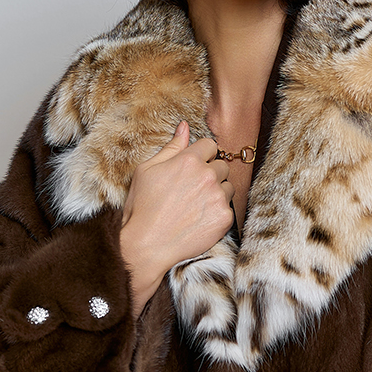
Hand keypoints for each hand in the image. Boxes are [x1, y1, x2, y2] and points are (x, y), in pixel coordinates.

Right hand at [120, 121, 234, 315]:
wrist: (147, 245)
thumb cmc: (142, 207)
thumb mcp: (147, 170)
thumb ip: (171, 147)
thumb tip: (184, 127)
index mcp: (189, 160)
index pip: (210, 145)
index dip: (202, 156)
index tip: (193, 169)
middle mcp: (207, 175)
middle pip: (222, 166)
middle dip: (210, 174)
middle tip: (192, 191)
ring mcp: (218, 197)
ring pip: (228, 186)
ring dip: (217, 193)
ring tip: (195, 206)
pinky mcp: (225, 217)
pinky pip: (229, 207)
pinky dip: (218, 212)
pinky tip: (200, 219)